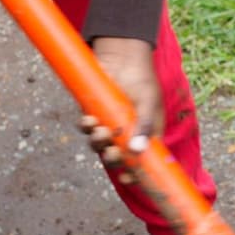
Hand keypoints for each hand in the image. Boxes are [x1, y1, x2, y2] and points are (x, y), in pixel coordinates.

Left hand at [80, 37, 161, 164]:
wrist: (123, 56)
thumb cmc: (142, 79)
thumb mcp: (149, 102)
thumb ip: (144, 126)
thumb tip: (137, 151)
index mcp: (145, 134)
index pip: (142, 160)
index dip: (135, 173)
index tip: (128, 178)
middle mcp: (127, 133)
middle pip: (118, 157)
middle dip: (112, 158)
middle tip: (111, 151)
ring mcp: (109, 124)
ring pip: (99, 145)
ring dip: (98, 142)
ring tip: (99, 129)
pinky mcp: (94, 113)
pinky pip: (87, 128)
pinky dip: (86, 128)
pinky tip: (89, 120)